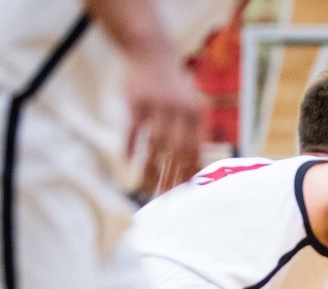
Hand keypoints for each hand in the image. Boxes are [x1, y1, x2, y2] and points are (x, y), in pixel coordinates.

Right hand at [123, 50, 203, 190]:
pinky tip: (130, 164)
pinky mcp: (135, 103)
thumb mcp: (192, 104)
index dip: (190, 172)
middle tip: (167, 197)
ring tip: (147, 187)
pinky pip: (133, 132)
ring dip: (150, 169)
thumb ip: (196, 131)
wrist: (151, 53)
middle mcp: (178, 111)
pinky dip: (131, 148)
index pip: (194, 150)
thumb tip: (198, 164)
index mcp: (195, 114)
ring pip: (153, 146)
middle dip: (171, 177)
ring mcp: (156, 107)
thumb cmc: (174, 86)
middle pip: (175, 153)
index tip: (186, 191)